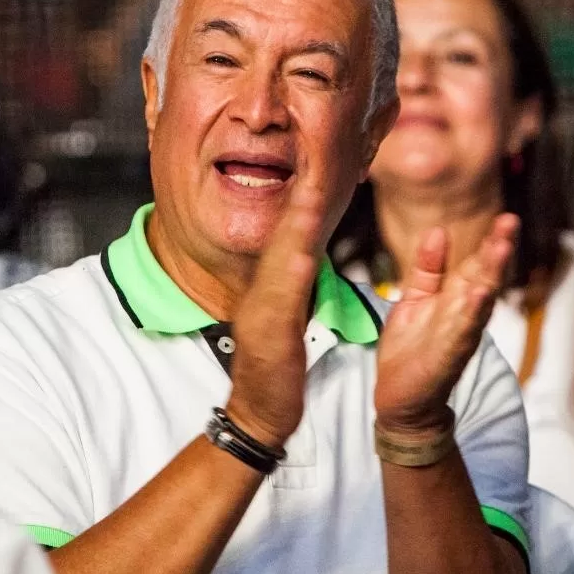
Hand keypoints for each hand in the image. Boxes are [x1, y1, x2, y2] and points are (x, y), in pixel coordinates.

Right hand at [222, 179, 327, 449]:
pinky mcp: (268, 339)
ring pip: (280, 264)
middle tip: (314, 160)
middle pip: (281, 239)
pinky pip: (279, 304)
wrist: (258, 414)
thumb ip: (290, 284)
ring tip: (310, 195)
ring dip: (293, 228)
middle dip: (298, 199)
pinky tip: (301, 258)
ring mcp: (261, 314)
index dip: (300, 199)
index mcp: (270, 288)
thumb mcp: (284, 316)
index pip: (287, 236)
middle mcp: (262, 294)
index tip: (316, 162)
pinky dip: (289, 279)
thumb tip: (301, 253)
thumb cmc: (274, 368)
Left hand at [375, 215, 516, 436]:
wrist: (401, 400)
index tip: (506, 218)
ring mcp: (459, 335)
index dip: (491, 242)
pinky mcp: (448, 355)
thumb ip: (428, 269)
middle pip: (485, 277)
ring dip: (491, 275)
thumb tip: (438, 230)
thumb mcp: (414, 300)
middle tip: (511, 222)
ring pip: (480, 301)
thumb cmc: (410, 351)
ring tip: (500, 249)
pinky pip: (463, 331)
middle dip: (498, 250)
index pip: (477, 265)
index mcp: (455, 300)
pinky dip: (472, 313)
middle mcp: (464, 315)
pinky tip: (479, 294)